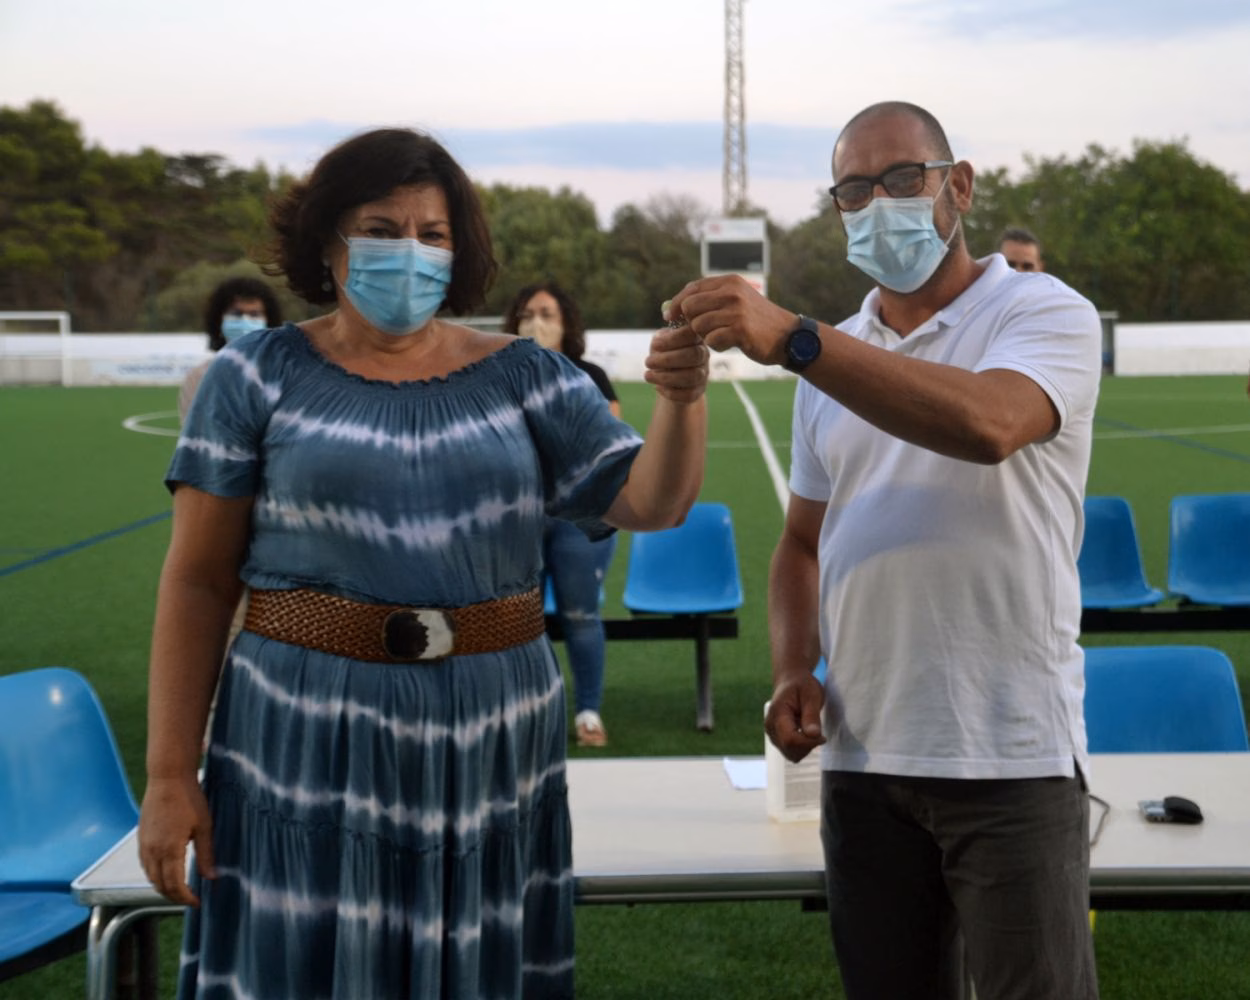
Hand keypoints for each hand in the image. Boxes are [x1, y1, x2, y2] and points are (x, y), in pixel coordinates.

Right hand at [138, 774, 215, 905]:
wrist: (167, 778)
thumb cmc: (189, 799)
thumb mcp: (204, 827)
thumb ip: (206, 854)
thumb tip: (211, 878)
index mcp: (169, 850)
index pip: (174, 885)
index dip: (185, 898)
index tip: (197, 903)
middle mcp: (152, 851)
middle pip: (159, 885)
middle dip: (174, 897)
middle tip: (189, 900)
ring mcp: (144, 845)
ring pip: (150, 876)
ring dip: (163, 887)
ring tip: (180, 890)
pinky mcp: (141, 838)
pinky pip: (145, 865)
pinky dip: (155, 875)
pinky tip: (166, 873)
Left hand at [644, 322, 707, 402]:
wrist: (668, 375)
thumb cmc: (663, 352)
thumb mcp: (661, 340)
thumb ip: (662, 335)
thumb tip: (665, 325)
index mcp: (695, 337)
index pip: (690, 335)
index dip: (672, 340)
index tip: (654, 345)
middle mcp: (703, 354)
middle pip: (693, 356)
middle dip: (667, 359)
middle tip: (647, 362)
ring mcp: (703, 373)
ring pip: (691, 376)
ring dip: (665, 377)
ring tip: (647, 375)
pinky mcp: (698, 390)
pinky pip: (689, 394)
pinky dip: (670, 392)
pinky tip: (657, 387)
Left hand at [667, 274, 798, 367]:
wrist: (788, 337)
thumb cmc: (757, 321)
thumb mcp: (736, 300)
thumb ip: (709, 299)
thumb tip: (672, 306)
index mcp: (730, 281)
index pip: (692, 288)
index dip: (677, 303)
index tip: (669, 316)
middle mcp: (732, 292)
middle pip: (690, 307)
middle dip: (692, 322)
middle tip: (706, 330)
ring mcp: (736, 310)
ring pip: (698, 326)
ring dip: (706, 336)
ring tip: (722, 336)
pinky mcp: (740, 330)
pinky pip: (711, 341)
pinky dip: (717, 346)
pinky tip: (731, 344)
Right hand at [765, 672, 826, 762]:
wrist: (791, 680)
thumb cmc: (802, 685)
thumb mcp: (812, 695)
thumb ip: (812, 715)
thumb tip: (814, 735)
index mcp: (777, 714)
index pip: (790, 740)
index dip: (808, 743)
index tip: (822, 736)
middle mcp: (770, 726)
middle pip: (789, 750)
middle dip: (808, 746)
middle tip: (818, 731)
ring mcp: (772, 733)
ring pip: (790, 754)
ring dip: (805, 747)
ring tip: (811, 729)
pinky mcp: (777, 738)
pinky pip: (790, 752)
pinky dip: (802, 747)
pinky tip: (806, 733)